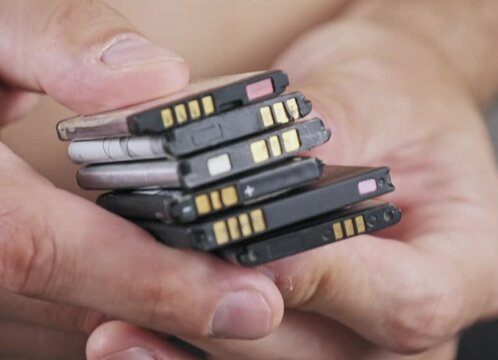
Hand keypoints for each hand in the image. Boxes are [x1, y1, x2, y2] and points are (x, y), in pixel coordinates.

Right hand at [0, 1, 284, 358]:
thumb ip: (57, 40)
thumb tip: (156, 78)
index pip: (50, 251)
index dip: (154, 280)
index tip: (251, 302)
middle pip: (66, 310)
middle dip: (170, 314)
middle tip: (262, 306)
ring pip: (56, 333)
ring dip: (146, 328)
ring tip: (230, 305)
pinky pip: (36, 332)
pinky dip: (106, 320)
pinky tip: (161, 299)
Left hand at [88, 21, 497, 359]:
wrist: (389, 106)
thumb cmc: (397, 94)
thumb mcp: (368, 93)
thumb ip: (308, 143)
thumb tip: (228, 183)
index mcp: (474, 261)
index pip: (413, 303)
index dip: (331, 285)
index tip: (253, 251)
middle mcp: (426, 319)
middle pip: (338, 355)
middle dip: (241, 320)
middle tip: (162, 278)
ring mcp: (368, 339)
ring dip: (202, 346)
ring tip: (127, 320)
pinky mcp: (317, 335)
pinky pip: (259, 358)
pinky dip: (195, 348)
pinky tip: (140, 333)